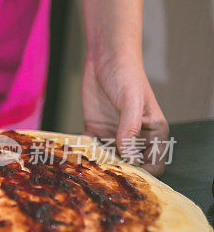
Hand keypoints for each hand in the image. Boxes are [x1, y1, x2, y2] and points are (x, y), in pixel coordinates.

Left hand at [81, 54, 168, 174]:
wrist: (105, 59)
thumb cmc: (127, 75)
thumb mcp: (131, 102)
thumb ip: (130, 129)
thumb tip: (130, 157)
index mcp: (153, 133)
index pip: (154, 164)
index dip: (142, 172)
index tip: (125, 172)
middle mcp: (135, 138)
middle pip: (129, 166)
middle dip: (116, 171)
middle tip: (100, 170)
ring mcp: (114, 135)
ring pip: (107, 159)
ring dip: (97, 163)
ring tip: (86, 162)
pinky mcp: (96, 131)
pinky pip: (90, 148)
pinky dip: (83, 152)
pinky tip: (76, 149)